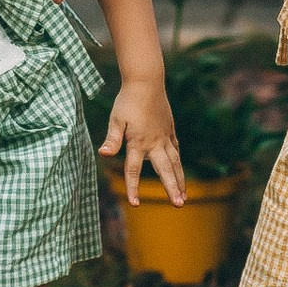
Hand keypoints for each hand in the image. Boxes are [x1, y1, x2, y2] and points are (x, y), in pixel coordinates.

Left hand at [101, 77, 186, 205]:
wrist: (146, 81)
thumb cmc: (127, 101)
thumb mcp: (116, 120)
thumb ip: (112, 139)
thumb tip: (102, 154)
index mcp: (138, 143)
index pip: (134, 170)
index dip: (133, 188)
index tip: (135, 204)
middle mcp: (154, 143)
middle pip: (165, 170)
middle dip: (172, 188)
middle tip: (179, 204)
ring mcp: (164, 136)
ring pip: (175, 162)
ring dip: (179, 179)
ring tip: (184, 195)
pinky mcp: (169, 128)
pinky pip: (175, 148)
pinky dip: (177, 160)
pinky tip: (178, 168)